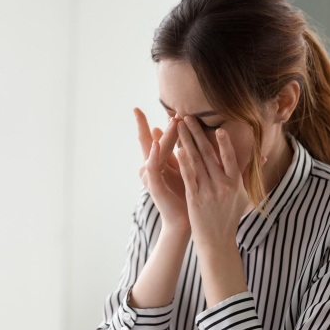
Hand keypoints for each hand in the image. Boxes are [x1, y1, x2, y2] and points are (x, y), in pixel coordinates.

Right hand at [134, 108, 188, 231]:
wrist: (184, 221)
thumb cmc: (186, 196)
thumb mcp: (185, 171)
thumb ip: (184, 153)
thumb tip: (192, 135)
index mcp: (158, 163)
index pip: (151, 139)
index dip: (144, 124)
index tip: (137, 108)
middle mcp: (150, 167)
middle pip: (150, 141)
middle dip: (154, 125)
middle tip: (161, 110)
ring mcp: (150, 176)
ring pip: (154, 151)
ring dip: (162, 135)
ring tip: (171, 121)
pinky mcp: (153, 185)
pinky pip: (152, 167)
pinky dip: (153, 155)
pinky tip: (155, 143)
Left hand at [176, 116, 256, 249]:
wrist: (217, 242)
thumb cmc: (229, 218)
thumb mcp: (243, 196)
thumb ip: (246, 175)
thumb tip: (262, 157)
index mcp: (235, 184)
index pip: (230, 158)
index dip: (224, 143)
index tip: (218, 128)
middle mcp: (223, 186)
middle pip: (209, 154)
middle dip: (197, 133)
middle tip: (188, 117)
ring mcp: (208, 192)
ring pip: (196, 162)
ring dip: (186, 142)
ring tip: (179, 127)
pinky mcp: (195, 199)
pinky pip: (189, 178)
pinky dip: (183, 163)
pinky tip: (178, 150)